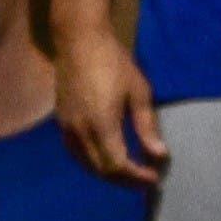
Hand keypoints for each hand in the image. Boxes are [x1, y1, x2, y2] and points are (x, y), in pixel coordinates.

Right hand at [55, 25, 162, 186]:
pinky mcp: (62, 122)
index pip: (118, 165)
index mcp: (101, 124)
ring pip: (87, 164)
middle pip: (102, 170)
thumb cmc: (113, 62)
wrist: (79, 40)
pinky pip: (76, 153)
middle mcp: (80, 131)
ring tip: (129, 174)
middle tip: (146, 179)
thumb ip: (147, 126)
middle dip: (126, 180)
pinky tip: (106, 159)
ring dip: (109, 174)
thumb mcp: (138, 92)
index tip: (155, 177)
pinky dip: (93, 163)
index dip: (137, 176)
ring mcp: (67, 127)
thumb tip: (158, 154)